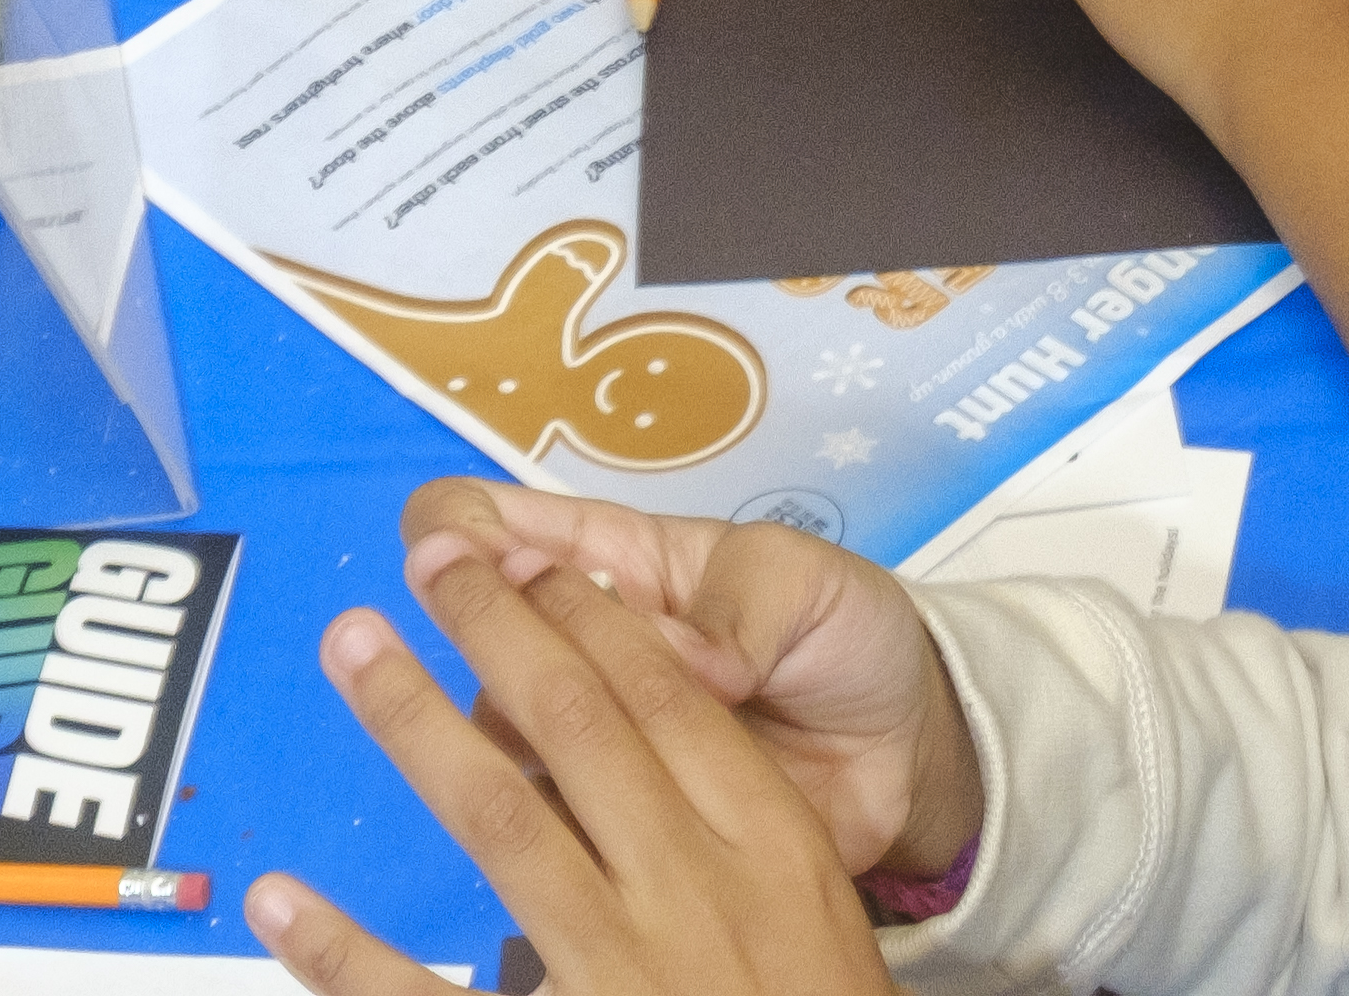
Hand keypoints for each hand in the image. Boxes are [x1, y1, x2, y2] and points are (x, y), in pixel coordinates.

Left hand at [249, 557, 893, 995]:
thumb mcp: (821, 925)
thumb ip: (745, 843)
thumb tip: (662, 732)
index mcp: (774, 848)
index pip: (670, 698)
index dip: (592, 616)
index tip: (530, 558)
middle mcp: (694, 890)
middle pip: (581, 727)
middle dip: (497, 628)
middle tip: (428, 560)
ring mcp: (619, 972)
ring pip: (502, 817)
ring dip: (417, 725)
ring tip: (353, 647)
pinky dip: (346, 953)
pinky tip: (282, 900)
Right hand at [392, 475, 974, 884]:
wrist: (903, 752)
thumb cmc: (844, 634)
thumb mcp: (806, 584)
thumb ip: (740, 611)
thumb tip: (682, 659)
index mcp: (624, 561)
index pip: (509, 526)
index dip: (459, 527)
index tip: (444, 547)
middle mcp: (592, 646)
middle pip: (485, 628)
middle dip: (459, 619)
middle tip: (468, 628)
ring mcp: (600, 736)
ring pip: (504, 725)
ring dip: (496, 721)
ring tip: (533, 728)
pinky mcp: (623, 821)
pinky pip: (559, 821)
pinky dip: (546, 818)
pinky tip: (565, 821)